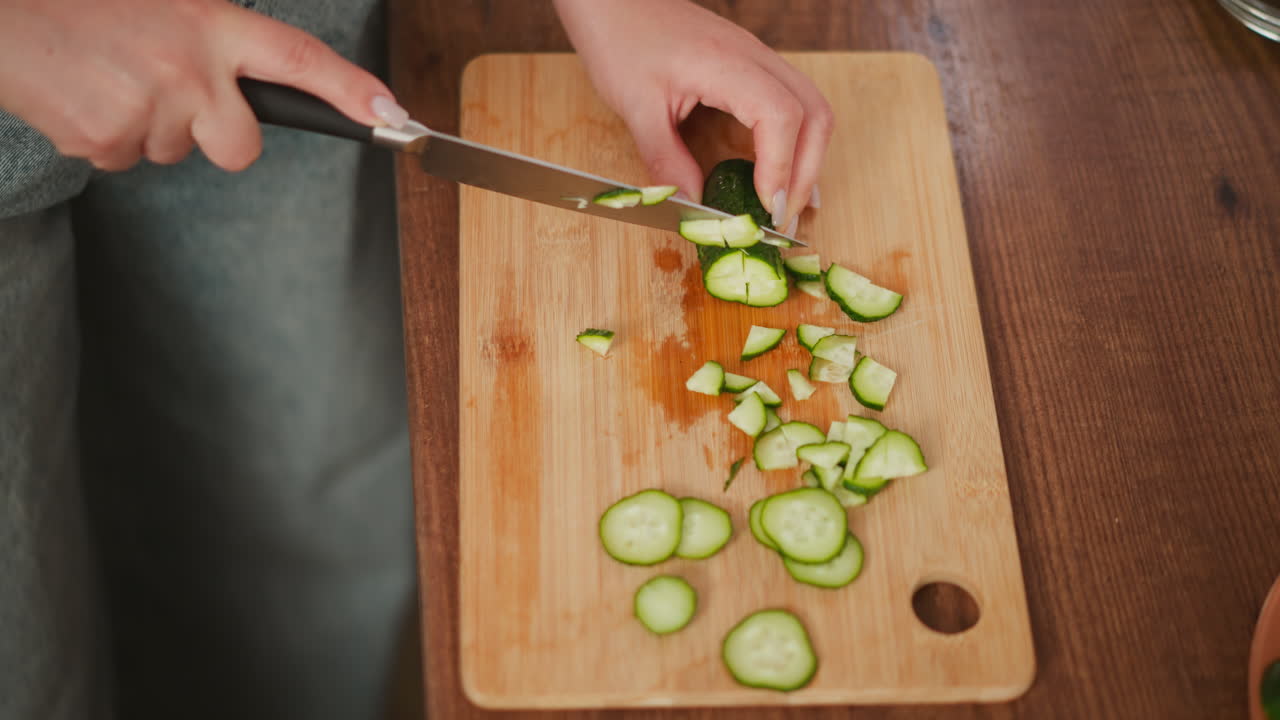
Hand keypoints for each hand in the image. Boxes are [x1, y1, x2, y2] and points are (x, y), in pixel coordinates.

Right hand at [0, 0, 408, 171]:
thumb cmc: (85, 7)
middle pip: (242, 148)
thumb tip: (242, 93)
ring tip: (109, 77)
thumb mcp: (164, 9)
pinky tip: (83, 96)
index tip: (394, 116)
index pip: (299, 59)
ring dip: (148, 127)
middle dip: (216, 138)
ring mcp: (150, 109)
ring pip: (175, 153)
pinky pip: (127, 161)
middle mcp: (190, 69)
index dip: (350, 90)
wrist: (5, 18)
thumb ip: (212, 47)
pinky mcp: (108, 141)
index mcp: (210, 24)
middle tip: (169, 95)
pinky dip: (108, 138)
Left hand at [552, 0, 832, 231]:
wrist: (614, 0)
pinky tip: (778, 173)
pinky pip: (792, 103)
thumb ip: (665, 160)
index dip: (781, 167)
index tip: (765, 208)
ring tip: (785, 203)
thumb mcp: (635, 107)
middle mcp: (754, 57)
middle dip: (806, 172)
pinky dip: (796, 142)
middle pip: (814, 114)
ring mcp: (758, 59)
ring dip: (807, 159)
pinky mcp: (752, 66)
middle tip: (781, 218)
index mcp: (726, 63)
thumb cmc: (620, 39)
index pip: (781, 115)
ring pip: (812, 108)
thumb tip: (694, 205)